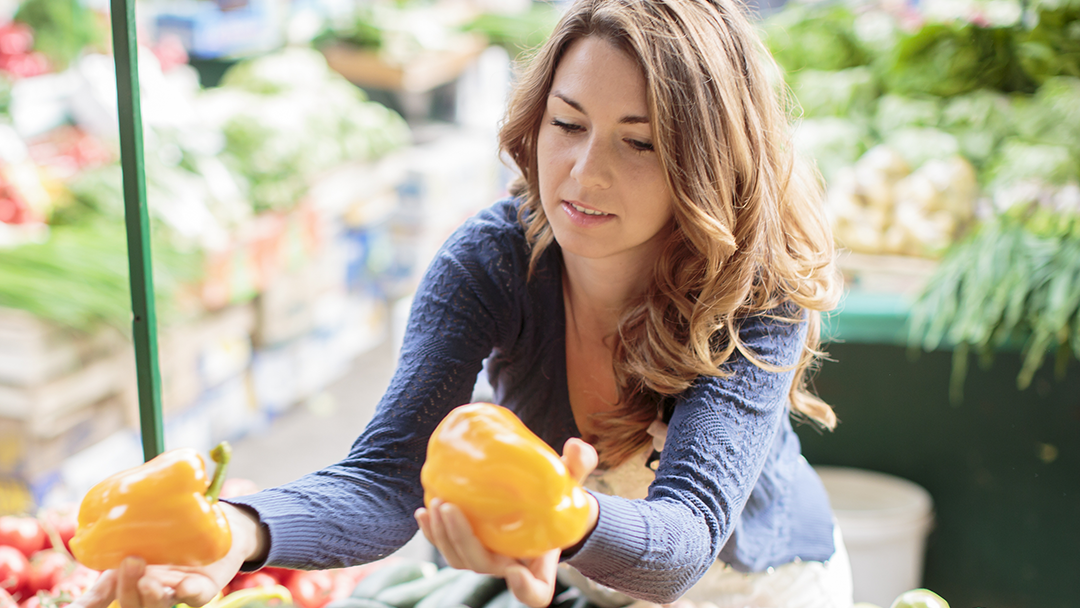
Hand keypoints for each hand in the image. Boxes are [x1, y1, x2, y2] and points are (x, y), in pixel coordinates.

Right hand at [69, 504, 265, 607]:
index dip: (86, 606)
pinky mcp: (203, 588)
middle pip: (130, 604)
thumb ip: (117, 532)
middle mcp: (148, 590)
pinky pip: (195, 598)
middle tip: (131, 561)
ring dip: (151, 597)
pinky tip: (185, 585)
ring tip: (149, 580)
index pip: (99, 600)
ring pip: (158, 606)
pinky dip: (189, 594)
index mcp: (126, 578)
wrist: (216, 520)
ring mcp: (174, 591)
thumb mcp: (137, 528)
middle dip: (126, 589)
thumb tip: (90, 525)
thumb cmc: (170, 526)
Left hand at [415, 437, 598, 607]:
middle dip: (462, 540)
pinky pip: (446, 546)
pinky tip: (422, 512)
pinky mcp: (469, 544)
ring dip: (442, 535)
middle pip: (482, 565)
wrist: (542, 506)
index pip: (537, 592)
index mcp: (540, 562)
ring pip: (459, 559)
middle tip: (449, 508)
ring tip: (435, 504)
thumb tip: (575, 446)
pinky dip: (431, 533)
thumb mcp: (574, 483)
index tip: (516, 570)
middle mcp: (510, 566)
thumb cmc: (558, 499)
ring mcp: (486, 558)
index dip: (526, 588)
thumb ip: (578, 466)